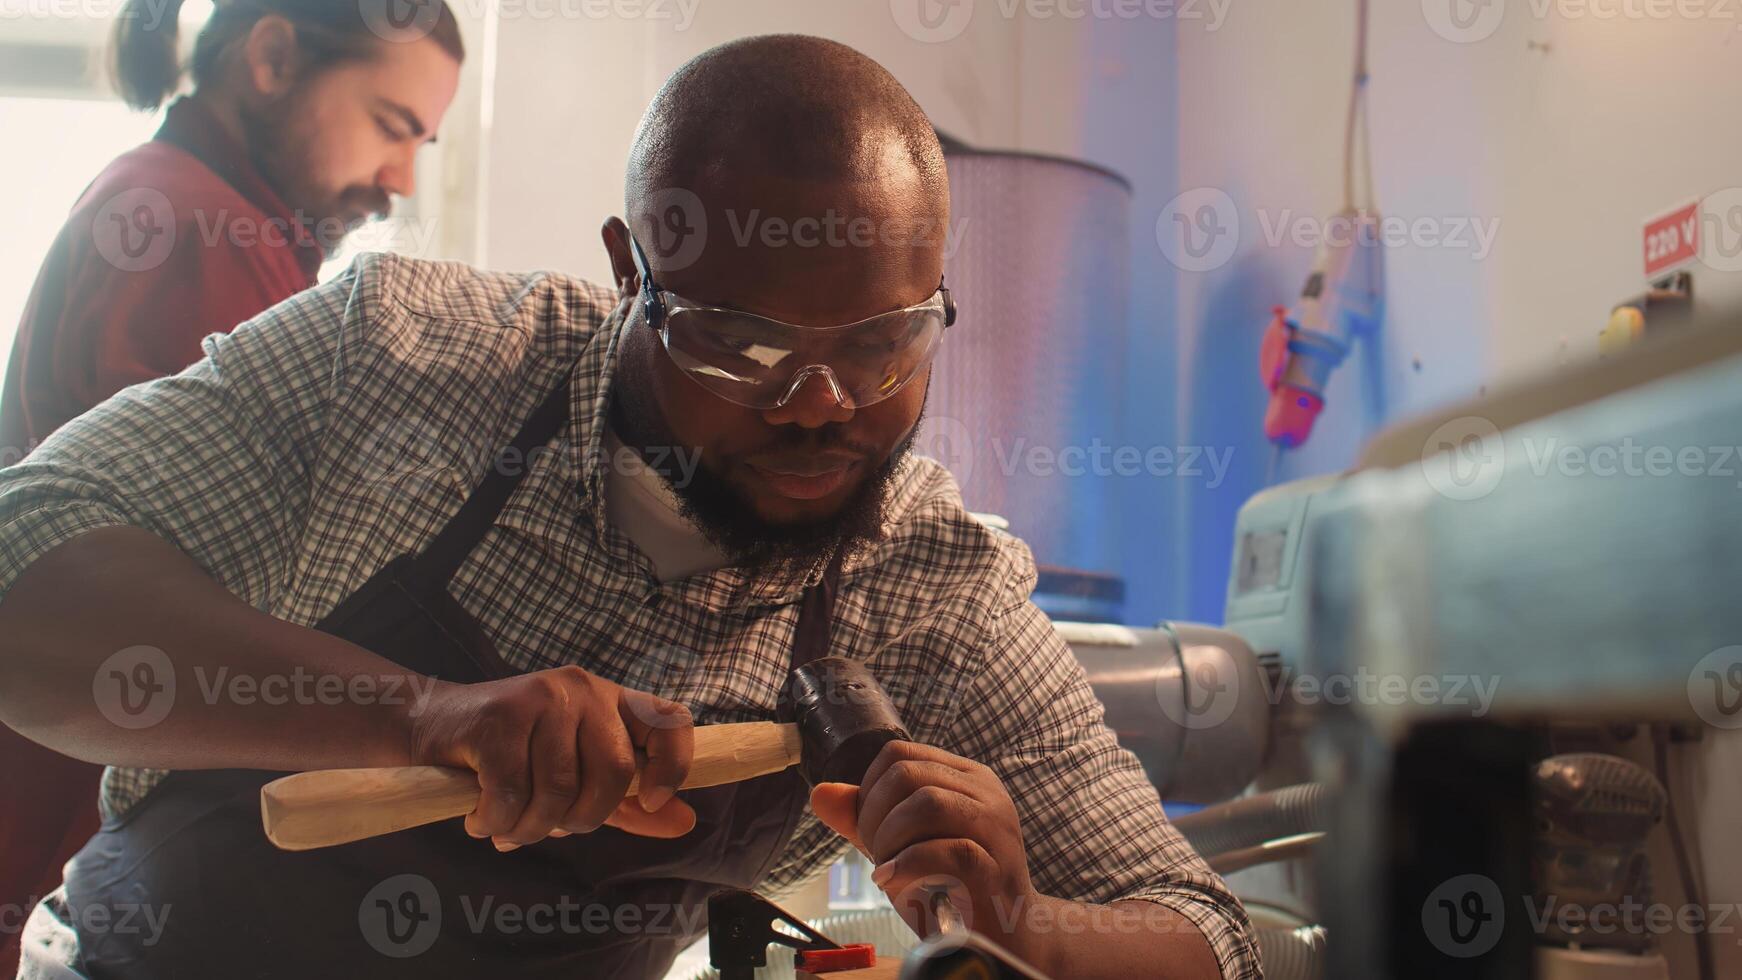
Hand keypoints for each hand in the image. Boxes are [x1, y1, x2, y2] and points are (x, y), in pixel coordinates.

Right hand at [410, 665, 696, 848]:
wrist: (432, 725)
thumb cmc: (514, 755)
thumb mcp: (579, 774)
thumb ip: (630, 802)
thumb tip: (684, 822)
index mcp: (613, 700)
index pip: (672, 721)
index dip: (674, 767)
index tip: (651, 802)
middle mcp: (584, 690)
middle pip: (615, 773)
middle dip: (582, 820)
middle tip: (548, 828)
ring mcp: (542, 699)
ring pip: (559, 791)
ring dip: (529, 829)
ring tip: (508, 828)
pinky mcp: (499, 718)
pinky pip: (511, 794)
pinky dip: (495, 822)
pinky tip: (481, 819)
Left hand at [811, 741, 1038, 949]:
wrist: (1003, 933)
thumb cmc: (949, 886)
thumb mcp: (901, 845)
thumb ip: (864, 818)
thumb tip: (820, 793)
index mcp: (964, 777)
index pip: (899, 754)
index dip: (869, 789)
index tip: (868, 829)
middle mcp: (985, 791)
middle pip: (907, 774)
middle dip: (875, 816)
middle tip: (876, 853)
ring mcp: (995, 826)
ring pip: (928, 803)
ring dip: (891, 839)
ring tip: (887, 867)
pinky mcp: (997, 865)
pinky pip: (948, 849)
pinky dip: (909, 865)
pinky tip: (895, 881)